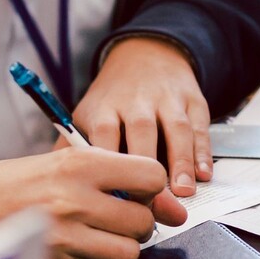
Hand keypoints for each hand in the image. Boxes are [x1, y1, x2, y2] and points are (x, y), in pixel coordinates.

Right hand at [0, 147, 187, 258]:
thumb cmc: (22, 182)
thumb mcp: (69, 163)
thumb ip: (122, 180)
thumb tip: (174, 209)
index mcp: (80, 164)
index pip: (152, 176)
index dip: (152, 188)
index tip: (141, 191)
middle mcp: (74, 199)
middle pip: (143, 220)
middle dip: (136, 221)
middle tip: (116, 215)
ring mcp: (64, 235)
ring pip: (128, 251)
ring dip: (120, 245)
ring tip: (100, 232)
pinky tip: (75, 244)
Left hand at [71, 36, 211, 197]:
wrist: (146, 54)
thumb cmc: (114, 98)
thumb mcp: (87, 115)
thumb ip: (72, 148)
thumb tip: (56, 185)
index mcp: (104, 108)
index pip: (105, 138)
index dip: (112, 169)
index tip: (115, 200)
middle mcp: (136, 101)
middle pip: (142, 133)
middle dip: (147, 170)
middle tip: (151, 204)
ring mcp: (167, 100)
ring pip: (176, 130)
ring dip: (181, 163)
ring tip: (183, 192)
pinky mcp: (193, 101)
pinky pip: (200, 127)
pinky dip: (203, 152)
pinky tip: (203, 174)